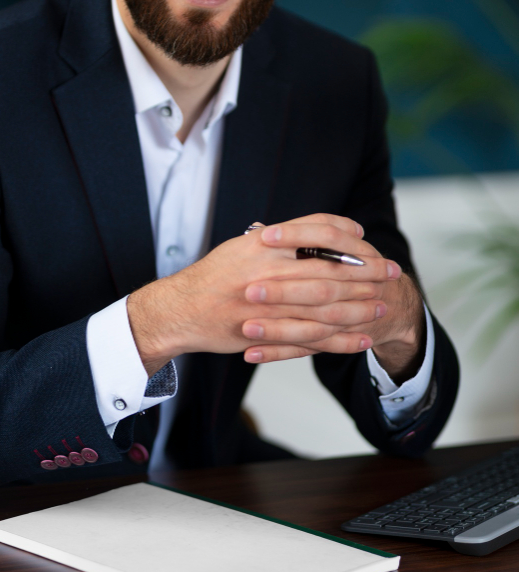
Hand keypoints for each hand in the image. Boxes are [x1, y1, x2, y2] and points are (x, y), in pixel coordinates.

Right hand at [126, 213, 400, 376]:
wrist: (179, 310)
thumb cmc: (212, 277)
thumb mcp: (241, 247)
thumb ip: (275, 239)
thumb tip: (312, 231)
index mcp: (262, 244)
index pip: (315, 231)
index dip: (346, 235)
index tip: (366, 241)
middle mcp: (266, 270)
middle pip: (328, 268)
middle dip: (365, 271)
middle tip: (391, 271)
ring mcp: (266, 304)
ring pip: (325, 306)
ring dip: (359, 306)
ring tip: (383, 306)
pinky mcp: (265, 332)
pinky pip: (311, 338)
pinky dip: (340, 340)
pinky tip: (361, 340)